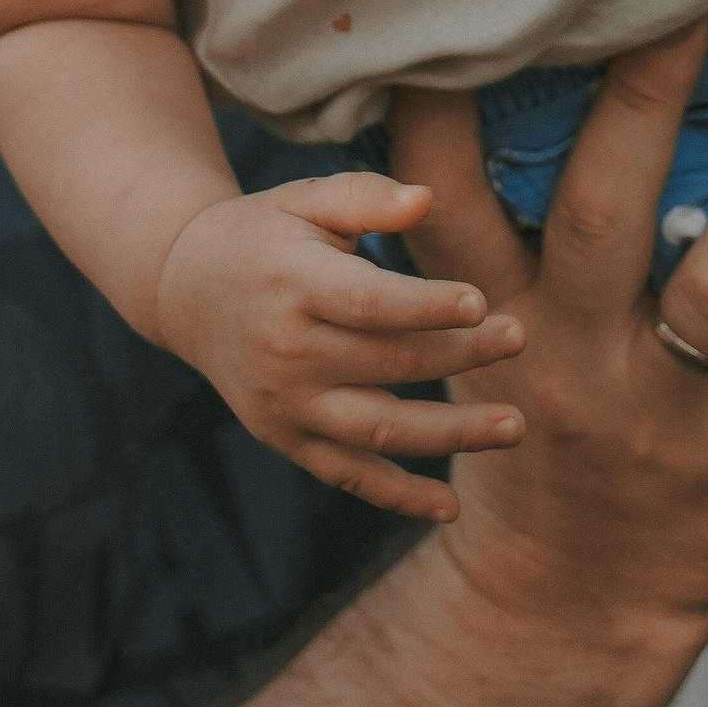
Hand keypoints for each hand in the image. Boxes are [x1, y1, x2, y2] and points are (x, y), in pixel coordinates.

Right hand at [155, 173, 527, 520]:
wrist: (186, 290)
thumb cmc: (265, 235)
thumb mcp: (303, 201)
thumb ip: (364, 197)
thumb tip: (427, 200)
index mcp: (291, 283)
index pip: (366, 303)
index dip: (424, 306)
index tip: (482, 301)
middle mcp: (285, 351)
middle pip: (388, 363)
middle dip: (462, 353)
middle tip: (521, 336)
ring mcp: (285, 404)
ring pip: (380, 430)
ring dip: (453, 435)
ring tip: (515, 425)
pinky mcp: (286, 439)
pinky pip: (349, 477)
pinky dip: (398, 497)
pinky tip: (450, 509)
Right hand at [390, 33, 707, 651]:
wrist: (573, 601)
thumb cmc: (533, 420)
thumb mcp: (480, 331)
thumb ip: (484, 226)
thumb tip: (477, 62)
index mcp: (493, 307)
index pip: (445, 195)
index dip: (443, 105)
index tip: (476, 10)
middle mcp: (570, 350)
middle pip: (601, 212)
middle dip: (643, 101)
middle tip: (689, 1)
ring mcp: (665, 410)